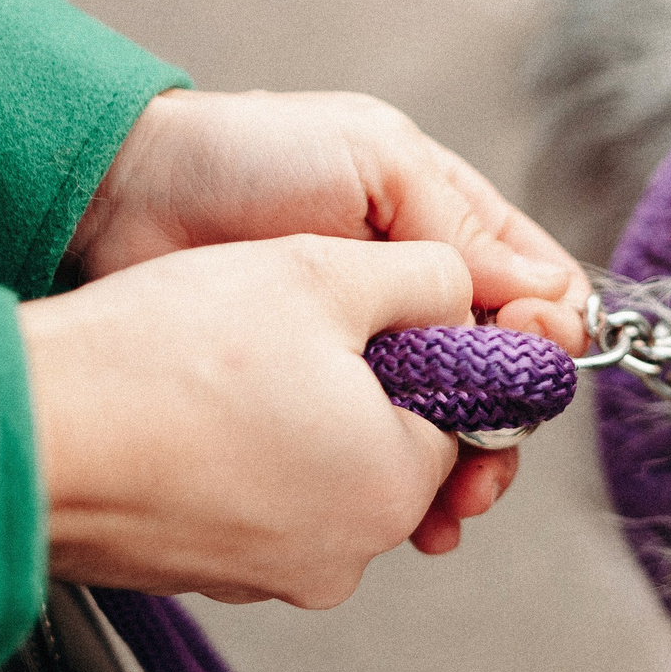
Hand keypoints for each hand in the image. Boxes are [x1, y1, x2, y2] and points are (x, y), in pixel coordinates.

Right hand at [19, 235, 484, 605]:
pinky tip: (183, 410)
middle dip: (349, 385)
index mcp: (393, 488)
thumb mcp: (322, 272)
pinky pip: (246, 503)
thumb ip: (422, 278)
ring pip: (314, 474)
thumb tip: (458, 292)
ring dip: (286, 419)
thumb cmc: (165, 357)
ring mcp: (268, 576)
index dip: (413, 348)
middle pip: (384, 449)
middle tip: (277, 329)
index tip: (358, 311)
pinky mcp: (202, 575)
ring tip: (220, 364)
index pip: (455, 414)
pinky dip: (228, 457)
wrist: (28, 431)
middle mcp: (344, 554)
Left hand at [65, 90, 592, 551]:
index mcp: (439, 225)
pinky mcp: (309, 400)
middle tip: (486, 458)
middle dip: (504, 421)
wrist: (124, 198)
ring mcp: (362, 352)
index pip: (530, 290)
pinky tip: (410, 517)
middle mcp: (410, 295)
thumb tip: (546, 295)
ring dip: (459, 467)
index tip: (526, 361)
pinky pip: (373, 454)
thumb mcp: (373, 162)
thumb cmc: (242, 154)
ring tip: (451, 505)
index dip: (542, 333)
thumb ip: (456, 227)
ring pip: (444, 425)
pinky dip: (399, 489)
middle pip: (496, 374)